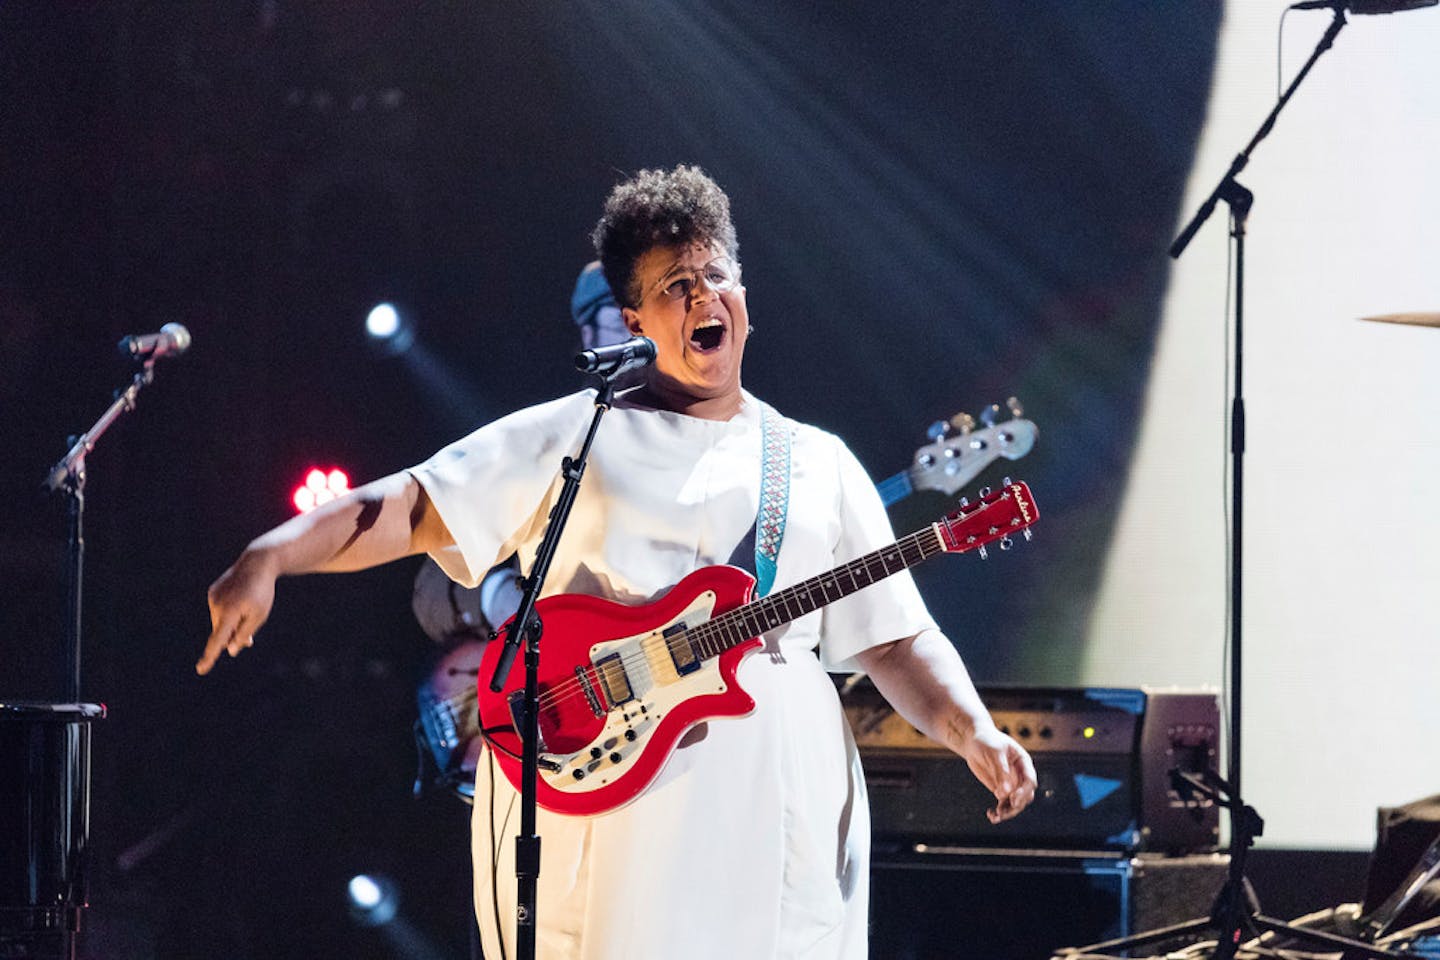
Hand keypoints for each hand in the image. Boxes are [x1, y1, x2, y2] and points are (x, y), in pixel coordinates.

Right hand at [197, 549, 277, 674]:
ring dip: (231, 624)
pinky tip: (240, 600)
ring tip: (248, 610)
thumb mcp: (259, 616)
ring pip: (220, 622)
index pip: (218, 639)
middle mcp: (217, 605)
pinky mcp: (213, 592)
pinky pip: (219, 611)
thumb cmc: (262, 592)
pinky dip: (228, 613)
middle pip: (222, 632)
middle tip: (249, 642)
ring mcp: (213, 597)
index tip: (201, 670)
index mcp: (230, 612)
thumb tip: (231, 650)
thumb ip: (244, 634)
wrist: (257, 563)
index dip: (210, 656)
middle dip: (232, 638)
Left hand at [960, 725, 1037, 823]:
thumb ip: (1000, 772)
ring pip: (1016, 803)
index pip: (1029, 780)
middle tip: (1003, 810)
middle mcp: (1020, 775)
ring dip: (1008, 811)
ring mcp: (1011, 783)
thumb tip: (1004, 793)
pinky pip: (1004, 804)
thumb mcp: (994, 753)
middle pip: (1025, 795)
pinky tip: (991, 815)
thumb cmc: (986, 741)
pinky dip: (999, 812)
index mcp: (1024, 763)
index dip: (1023, 791)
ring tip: (996, 816)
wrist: (974, 741)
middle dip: (1017, 804)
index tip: (1013, 799)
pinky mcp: (1000, 789)